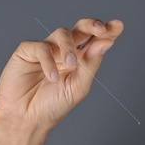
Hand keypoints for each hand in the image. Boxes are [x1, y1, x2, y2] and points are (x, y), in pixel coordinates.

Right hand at [0, 18, 121, 130]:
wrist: (26, 119)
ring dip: (70, 47)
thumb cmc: (52, 106)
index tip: (118, 26)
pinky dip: (49, 61)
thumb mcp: (78, 87)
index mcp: (79, 60)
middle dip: (91, 25)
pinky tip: (51, 77)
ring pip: (62, 33)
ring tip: (71, 65)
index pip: (95, 41)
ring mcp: (45, 49)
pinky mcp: (27, 51)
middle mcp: (63, 51)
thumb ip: (91, 64)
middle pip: (80, 28)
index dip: (107, 31)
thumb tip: (106, 42)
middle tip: (101, 29)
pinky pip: (42, 47)